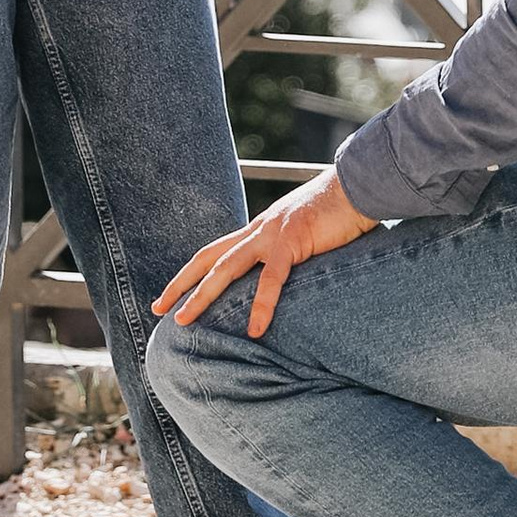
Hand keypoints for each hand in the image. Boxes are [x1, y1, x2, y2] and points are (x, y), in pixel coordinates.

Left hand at [152, 166, 375, 338]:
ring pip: (226, 267)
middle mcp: (258, 230)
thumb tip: (285, 280)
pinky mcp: (293, 242)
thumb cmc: (337, 213)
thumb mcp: (305, 236)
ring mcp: (272, 234)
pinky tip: (254, 329)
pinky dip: (262, 305)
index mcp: (259, 229)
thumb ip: (289, 255)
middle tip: (158, 308)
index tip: (170, 294)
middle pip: (208, 258)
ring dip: (202, 295)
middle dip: (180, 284)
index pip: (214, 252)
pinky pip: (272, 278)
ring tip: (184, 321)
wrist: (359, 186)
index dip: (190, 273)